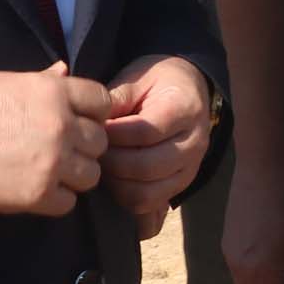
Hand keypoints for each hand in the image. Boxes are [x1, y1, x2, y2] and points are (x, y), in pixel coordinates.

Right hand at [0, 63, 110, 215]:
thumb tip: (63, 71)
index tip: (80, 119)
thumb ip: (43, 81)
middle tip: (61, 148)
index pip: (102, 100)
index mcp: (53, 92)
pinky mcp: (39, 194)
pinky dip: (56, 198)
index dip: (94, 112)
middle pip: (100, 141)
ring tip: (50, 170)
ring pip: (92, 174)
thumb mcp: (6, 82)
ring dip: (75, 174)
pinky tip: (37, 187)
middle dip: (84, 145)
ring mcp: (53, 162)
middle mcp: (61, 126)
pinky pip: (69, 202)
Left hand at [101, 55, 215, 238]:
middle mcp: (194, 143)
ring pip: (146, 193)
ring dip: (116, 184)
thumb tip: (92, 121)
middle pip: (145, 167)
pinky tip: (115, 181)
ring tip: (101, 165)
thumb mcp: (138, 77)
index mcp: (185, 109)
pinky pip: (149, 205)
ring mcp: (190, 169)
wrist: (189, 91)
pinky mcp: (180, 186)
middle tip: (90, 150)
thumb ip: (117, 97)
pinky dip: (126, 199)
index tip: (91, 128)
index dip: (112, 134)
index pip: (144, 132)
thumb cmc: (158, 82)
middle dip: (110, 162)